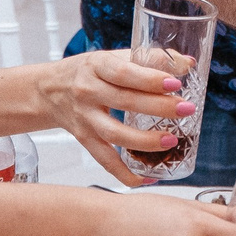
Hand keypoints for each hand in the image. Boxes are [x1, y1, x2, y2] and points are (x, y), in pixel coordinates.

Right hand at [39, 50, 192, 185]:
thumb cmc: (88, 72)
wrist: (49, 91)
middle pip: (125, 102)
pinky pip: (105, 161)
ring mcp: (85, 118)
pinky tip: (149, 177)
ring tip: (171, 141)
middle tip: (186, 110)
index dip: (150, 79)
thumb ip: (148, 59)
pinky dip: (126, 173)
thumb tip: (186, 63)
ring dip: (145, 141)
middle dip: (159, 107)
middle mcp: (88, 91)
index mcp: (97, 66)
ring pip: (114, 134)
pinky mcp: (84, 139)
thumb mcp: (111, 57)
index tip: (176, 84)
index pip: (124, 72)